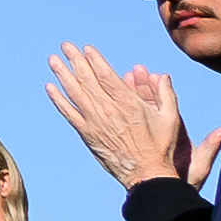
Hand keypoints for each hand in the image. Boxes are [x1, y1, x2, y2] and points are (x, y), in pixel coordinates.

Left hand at [45, 40, 197, 191]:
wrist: (147, 175)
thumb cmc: (161, 147)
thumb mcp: (170, 119)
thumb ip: (166, 95)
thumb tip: (162, 75)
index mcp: (128, 104)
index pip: (106, 75)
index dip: (95, 60)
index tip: (86, 48)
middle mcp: (109, 110)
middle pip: (87, 80)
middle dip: (75, 60)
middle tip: (65, 46)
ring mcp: (96, 123)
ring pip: (75, 93)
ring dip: (62, 75)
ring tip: (53, 60)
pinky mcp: (88, 135)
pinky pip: (69, 113)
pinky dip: (58, 100)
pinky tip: (50, 88)